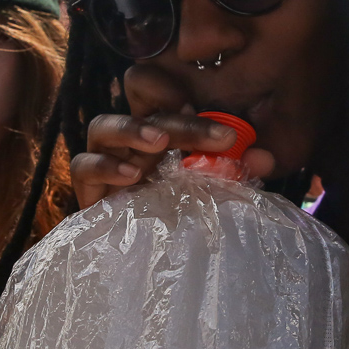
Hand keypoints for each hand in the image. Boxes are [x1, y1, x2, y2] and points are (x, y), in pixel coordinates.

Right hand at [70, 64, 274, 208]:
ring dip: (132, 129)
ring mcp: (106, 158)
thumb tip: (264, 157)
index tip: (214, 114)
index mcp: (160, 129)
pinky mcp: (87, 186)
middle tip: (219, 138)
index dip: (177, 89)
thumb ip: (237, 169)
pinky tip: (131, 176)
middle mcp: (131, 139)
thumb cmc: (178, 214)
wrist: (137, 259)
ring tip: (159, 142)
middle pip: (144, 110)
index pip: (158, 90)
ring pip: (103, 125)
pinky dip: (106, 166)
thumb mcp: (215, 188)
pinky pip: (84, 165)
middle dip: (182, 121)